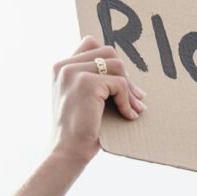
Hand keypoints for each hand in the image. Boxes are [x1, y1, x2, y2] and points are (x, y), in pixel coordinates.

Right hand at [50, 36, 145, 163]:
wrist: (67, 151)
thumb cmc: (78, 131)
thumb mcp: (81, 99)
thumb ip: (93, 80)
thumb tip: (127, 73)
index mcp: (61, 67)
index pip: (91, 44)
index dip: (109, 60)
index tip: (120, 82)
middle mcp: (64, 66)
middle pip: (108, 53)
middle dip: (125, 75)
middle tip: (136, 97)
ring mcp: (73, 72)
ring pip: (117, 65)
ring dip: (130, 88)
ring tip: (135, 107)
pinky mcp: (86, 83)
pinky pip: (119, 84)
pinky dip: (127, 101)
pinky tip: (128, 115)